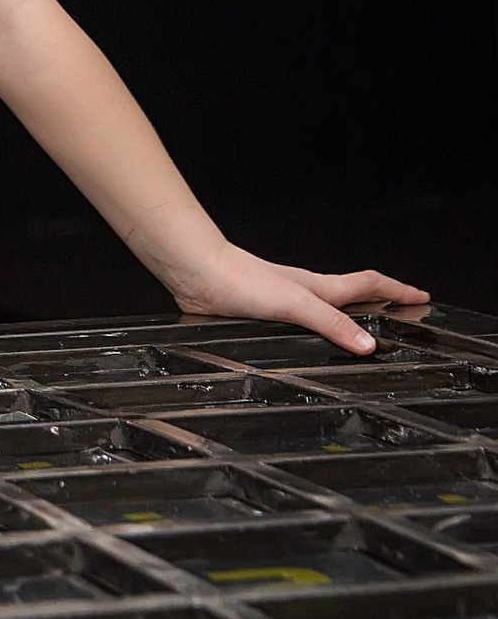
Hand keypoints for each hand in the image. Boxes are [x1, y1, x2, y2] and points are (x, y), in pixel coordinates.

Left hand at [164, 244, 426, 353]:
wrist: (197, 273)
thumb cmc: (241, 278)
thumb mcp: (296, 303)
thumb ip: (330, 323)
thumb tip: (367, 345)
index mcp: (319, 287)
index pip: (368, 284)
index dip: (397, 290)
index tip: (421, 295)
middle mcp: (303, 293)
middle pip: (350, 296)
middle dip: (378, 304)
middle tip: (399, 313)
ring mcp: (282, 303)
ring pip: (323, 311)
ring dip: (343, 319)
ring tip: (359, 332)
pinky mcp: (259, 315)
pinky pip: (296, 325)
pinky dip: (311, 333)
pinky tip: (304, 344)